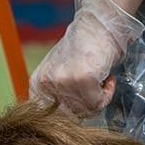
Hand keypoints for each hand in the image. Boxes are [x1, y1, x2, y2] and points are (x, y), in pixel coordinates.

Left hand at [32, 0, 144, 116]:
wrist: (98, 24)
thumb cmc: (81, 48)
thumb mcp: (58, 71)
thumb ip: (55, 94)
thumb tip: (63, 120)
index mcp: (36, 84)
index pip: (51, 117)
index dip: (71, 112)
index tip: (82, 98)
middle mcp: (46, 84)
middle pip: (71, 116)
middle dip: (87, 106)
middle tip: (94, 88)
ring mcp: (63, 81)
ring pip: (87, 110)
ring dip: (99, 97)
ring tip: (99, 78)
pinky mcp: (82, 79)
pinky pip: (99, 102)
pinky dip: (108, 93)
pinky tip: (106, 77)